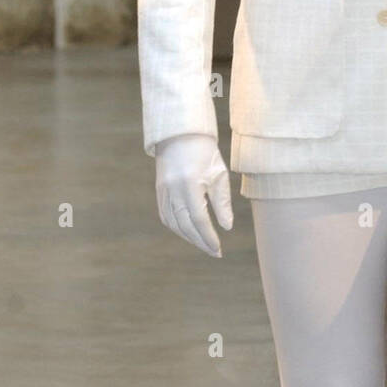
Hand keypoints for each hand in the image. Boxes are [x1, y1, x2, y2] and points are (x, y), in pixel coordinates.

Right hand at [154, 134, 233, 257]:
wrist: (181, 134)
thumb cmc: (205, 153)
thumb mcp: (219, 175)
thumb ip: (222, 202)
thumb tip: (227, 227)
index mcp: (190, 185)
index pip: (200, 220)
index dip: (209, 237)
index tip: (219, 249)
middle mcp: (174, 191)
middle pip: (186, 226)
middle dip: (200, 242)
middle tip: (214, 252)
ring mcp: (164, 191)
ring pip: (174, 224)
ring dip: (188, 237)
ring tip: (204, 244)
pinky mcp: (160, 191)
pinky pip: (166, 216)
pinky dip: (176, 228)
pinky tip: (188, 232)